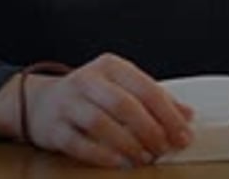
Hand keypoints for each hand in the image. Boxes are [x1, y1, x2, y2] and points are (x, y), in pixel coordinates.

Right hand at [0, 53, 193, 166]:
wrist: (41, 101)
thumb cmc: (90, 95)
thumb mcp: (121, 87)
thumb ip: (153, 99)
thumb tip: (187, 116)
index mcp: (110, 66)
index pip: (145, 87)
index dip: (167, 113)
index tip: (184, 134)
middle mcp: (88, 80)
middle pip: (124, 104)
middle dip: (150, 130)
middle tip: (165, 148)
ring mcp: (68, 103)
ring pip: (102, 123)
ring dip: (128, 144)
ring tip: (145, 158)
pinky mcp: (54, 127)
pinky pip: (80, 143)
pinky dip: (103, 155)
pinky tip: (120, 162)